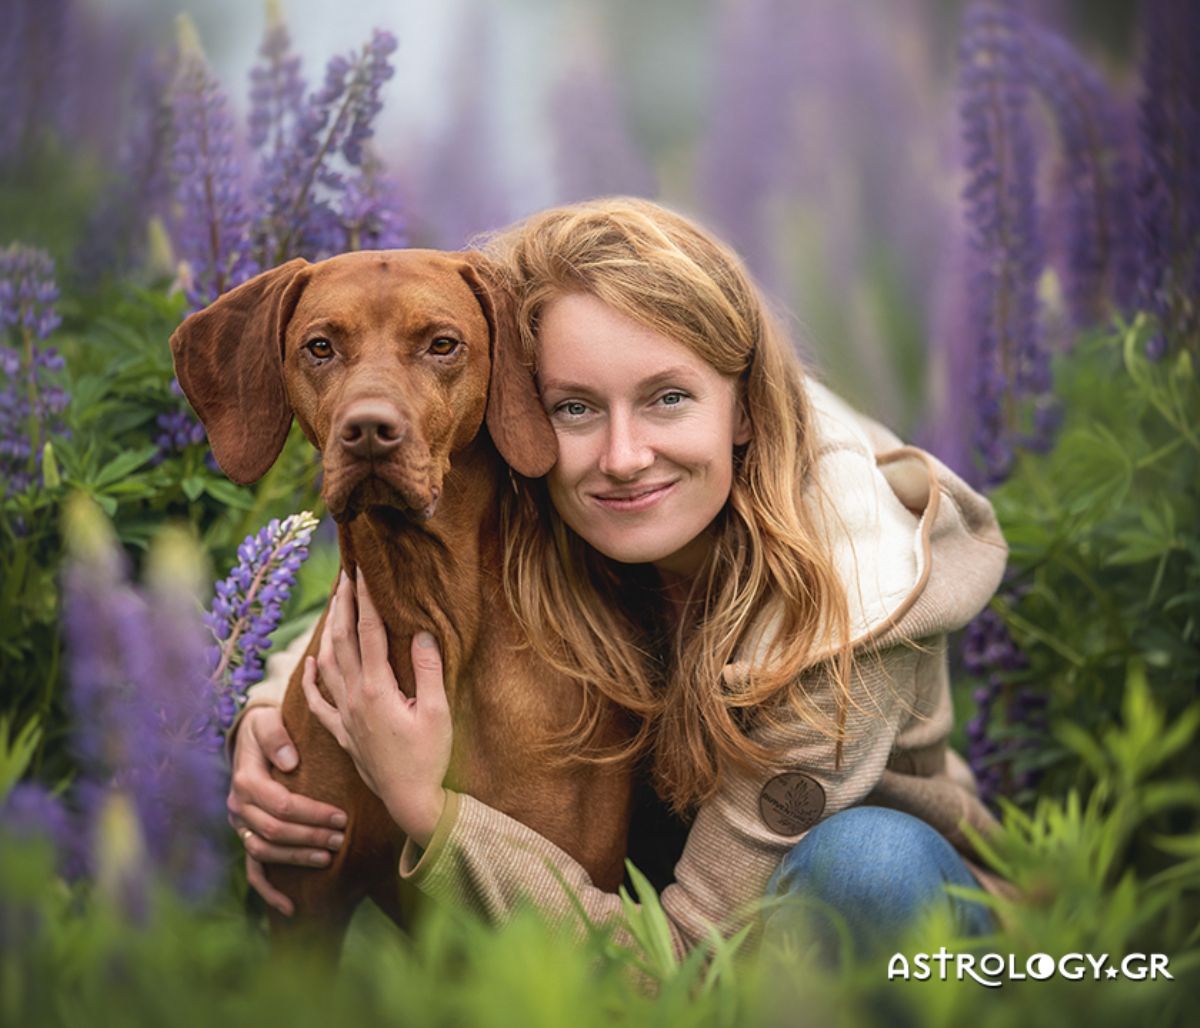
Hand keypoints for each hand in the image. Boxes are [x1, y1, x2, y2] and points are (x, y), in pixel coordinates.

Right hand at [227, 705, 348, 916]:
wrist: (251, 737)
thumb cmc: (268, 727)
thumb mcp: (269, 721)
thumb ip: (276, 737)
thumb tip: (289, 762)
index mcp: (245, 779)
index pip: (279, 804)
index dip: (311, 813)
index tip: (341, 817)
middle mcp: (238, 806)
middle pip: (274, 831)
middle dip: (310, 837)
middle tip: (341, 838)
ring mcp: (240, 826)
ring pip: (265, 852)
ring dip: (297, 859)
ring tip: (329, 857)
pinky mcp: (246, 837)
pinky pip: (253, 870)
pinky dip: (269, 891)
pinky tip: (291, 907)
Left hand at [302, 569, 451, 847]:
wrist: (410, 801)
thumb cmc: (430, 758)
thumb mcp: (438, 713)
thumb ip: (428, 671)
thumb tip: (422, 632)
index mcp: (377, 690)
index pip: (369, 633)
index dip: (366, 600)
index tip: (364, 572)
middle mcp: (354, 698)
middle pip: (342, 641)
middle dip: (343, 605)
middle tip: (346, 576)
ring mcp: (345, 716)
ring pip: (327, 664)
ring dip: (328, 631)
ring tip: (333, 606)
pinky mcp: (343, 732)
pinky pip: (319, 700)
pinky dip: (311, 677)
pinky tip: (310, 662)